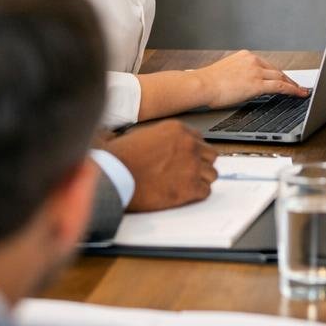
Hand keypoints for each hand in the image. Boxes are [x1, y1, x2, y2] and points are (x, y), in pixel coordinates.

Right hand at [102, 120, 217, 211]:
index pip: (199, 140)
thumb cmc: (121, 157)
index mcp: (178, 130)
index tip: (187, 159)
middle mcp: (189, 145)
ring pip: (211, 174)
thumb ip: (162, 138)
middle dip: (200, 165)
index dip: (193, 152)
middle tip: (188, 173)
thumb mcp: (143, 134)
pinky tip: (184, 195)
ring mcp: (192, 166)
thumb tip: (167, 146)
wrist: (115, 176)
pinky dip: (196, 195)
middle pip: (210, 156)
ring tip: (185, 185)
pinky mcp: (190, 187)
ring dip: (201, 180)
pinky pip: (205, 191)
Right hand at [197, 50, 308, 108]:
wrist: (200, 85)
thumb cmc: (207, 83)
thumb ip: (238, 74)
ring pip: (281, 77)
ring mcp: (255, 71)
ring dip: (293, 85)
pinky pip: (280, 87)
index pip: (267, 65)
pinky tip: (299, 94)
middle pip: (276, 70)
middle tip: (297, 85)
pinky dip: (292, 90)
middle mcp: (252, 60)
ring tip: (301, 91)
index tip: (284, 77)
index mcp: (245, 56)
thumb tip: (244, 83)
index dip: (278, 73)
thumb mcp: (226, 72)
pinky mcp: (256, 84)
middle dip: (288, 79)